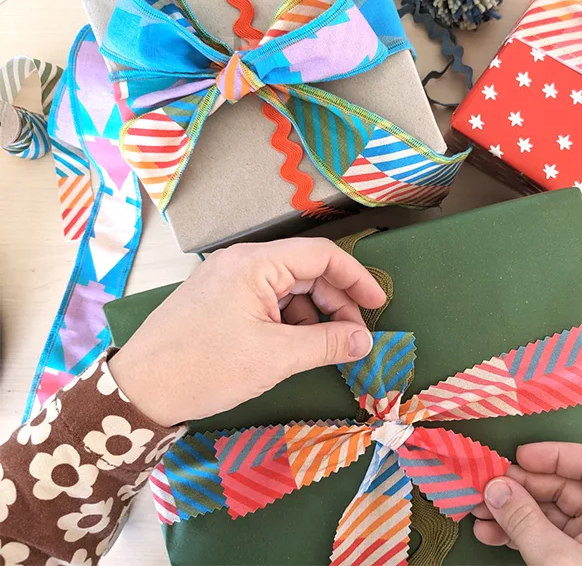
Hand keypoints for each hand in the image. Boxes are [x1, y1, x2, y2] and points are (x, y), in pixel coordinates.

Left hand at [109, 238, 385, 426]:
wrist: (139, 390)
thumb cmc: (206, 368)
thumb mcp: (275, 357)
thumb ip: (327, 344)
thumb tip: (365, 341)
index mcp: (256, 263)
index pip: (322, 255)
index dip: (356, 278)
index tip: (378, 304)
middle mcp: (242, 261)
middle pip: (306, 270)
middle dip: (335, 302)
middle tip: (353, 338)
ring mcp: (227, 277)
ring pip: (287, 286)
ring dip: (312, 314)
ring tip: (322, 348)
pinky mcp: (218, 297)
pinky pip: (266, 298)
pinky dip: (287, 320)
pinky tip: (292, 346)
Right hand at [473, 442, 581, 565]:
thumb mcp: (560, 562)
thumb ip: (526, 522)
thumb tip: (495, 488)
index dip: (555, 455)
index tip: (518, 457)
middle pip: (565, 489)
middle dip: (522, 487)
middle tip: (487, 487)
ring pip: (549, 515)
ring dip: (512, 511)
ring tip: (478, 512)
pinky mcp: (576, 565)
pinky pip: (544, 538)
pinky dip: (517, 534)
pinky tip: (490, 534)